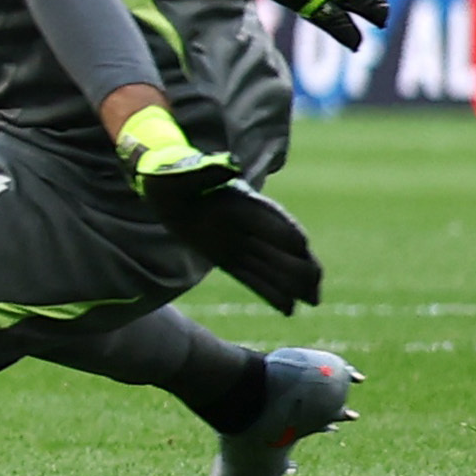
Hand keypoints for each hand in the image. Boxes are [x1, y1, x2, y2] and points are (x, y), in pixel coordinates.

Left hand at [134, 146, 323, 313]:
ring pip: (274, 268)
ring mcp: (241, 244)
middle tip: (314, 285)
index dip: (286, 232)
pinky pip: (253, 280)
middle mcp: (249, 225)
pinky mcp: (228, 260)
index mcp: (244, 202)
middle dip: (301, 265)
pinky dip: (271, 294)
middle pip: (285, 248)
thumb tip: (229, 165)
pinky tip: (288, 310)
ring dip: (294, 284)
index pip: (274, 218)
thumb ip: (205, 172)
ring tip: (312, 301)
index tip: (300, 246)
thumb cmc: (171, 178)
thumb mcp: (181, 174)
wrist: (161, 192)